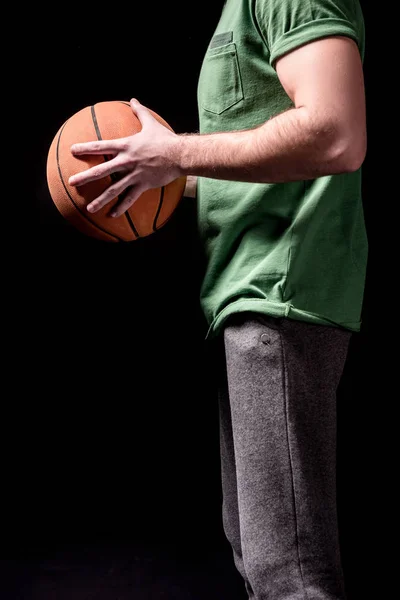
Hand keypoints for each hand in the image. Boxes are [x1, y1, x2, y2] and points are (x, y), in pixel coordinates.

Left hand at [68, 98, 181, 216]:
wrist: (179, 155)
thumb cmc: (165, 139)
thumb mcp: (151, 123)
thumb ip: (140, 112)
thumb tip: (133, 100)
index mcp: (125, 146)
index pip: (101, 146)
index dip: (85, 148)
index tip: (72, 150)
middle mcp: (126, 161)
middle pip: (101, 171)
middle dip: (85, 177)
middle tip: (72, 182)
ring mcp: (134, 175)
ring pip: (113, 189)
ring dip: (100, 199)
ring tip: (89, 208)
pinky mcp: (142, 185)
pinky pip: (129, 199)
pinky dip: (120, 208)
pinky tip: (111, 215)